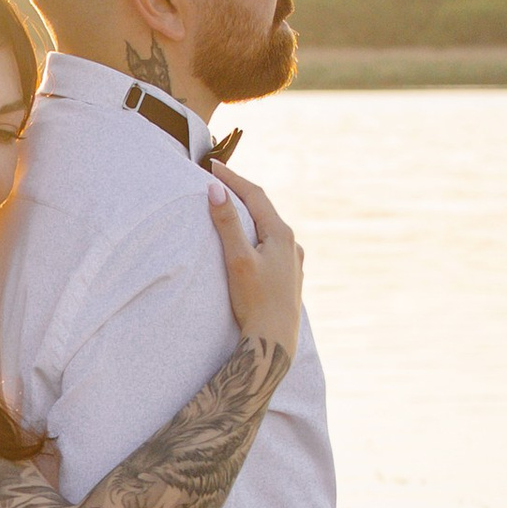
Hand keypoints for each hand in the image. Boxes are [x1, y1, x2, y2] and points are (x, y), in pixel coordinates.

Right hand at [207, 164, 301, 361]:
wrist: (274, 342)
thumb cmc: (255, 301)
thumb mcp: (237, 259)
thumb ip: (227, 223)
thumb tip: (215, 190)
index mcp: (281, 234)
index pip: (255, 195)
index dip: (233, 179)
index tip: (212, 166)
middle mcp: (292, 244)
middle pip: (264, 209)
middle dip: (241, 194)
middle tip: (219, 181)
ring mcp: (294, 261)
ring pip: (269, 228)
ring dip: (250, 215)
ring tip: (232, 208)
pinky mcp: (291, 277)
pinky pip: (272, 246)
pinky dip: (257, 235)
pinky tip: (251, 243)